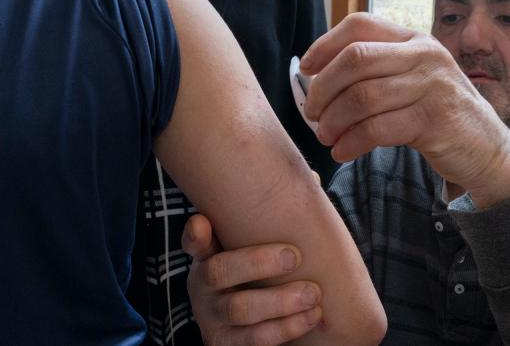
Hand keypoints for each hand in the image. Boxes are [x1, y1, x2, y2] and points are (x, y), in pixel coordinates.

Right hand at [182, 214, 321, 345]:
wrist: (243, 329)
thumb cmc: (257, 275)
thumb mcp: (255, 246)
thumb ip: (273, 217)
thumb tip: (315, 179)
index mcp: (207, 257)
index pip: (194, 242)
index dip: (195, 234)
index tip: (202, 221)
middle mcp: (203, 287)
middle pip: (219, 273)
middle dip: (257, 263)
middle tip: (294, 256)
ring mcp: (213, 319)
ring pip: (240, 311)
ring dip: (280, 303)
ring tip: (312, 294)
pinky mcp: (226, 345)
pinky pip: (255, 341)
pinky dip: (287, 329)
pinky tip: (312, 317)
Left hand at [300, 13, 509, 207]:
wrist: (489, 152)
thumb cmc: (439, 115)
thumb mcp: (413, 80)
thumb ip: (378, 70)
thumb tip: (316, 72)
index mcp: (415, 39)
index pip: (360, 24)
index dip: (325, 44)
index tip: (306, 68)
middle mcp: (425, 55)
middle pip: (355, 59)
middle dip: (323, 88)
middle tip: (312, 112)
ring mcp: (433, 86)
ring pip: (361, 96)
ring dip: (333, 120)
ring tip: (325, 136)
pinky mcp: (435, 120)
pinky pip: (376, 128)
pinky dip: (351, 142)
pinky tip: (343, 151)